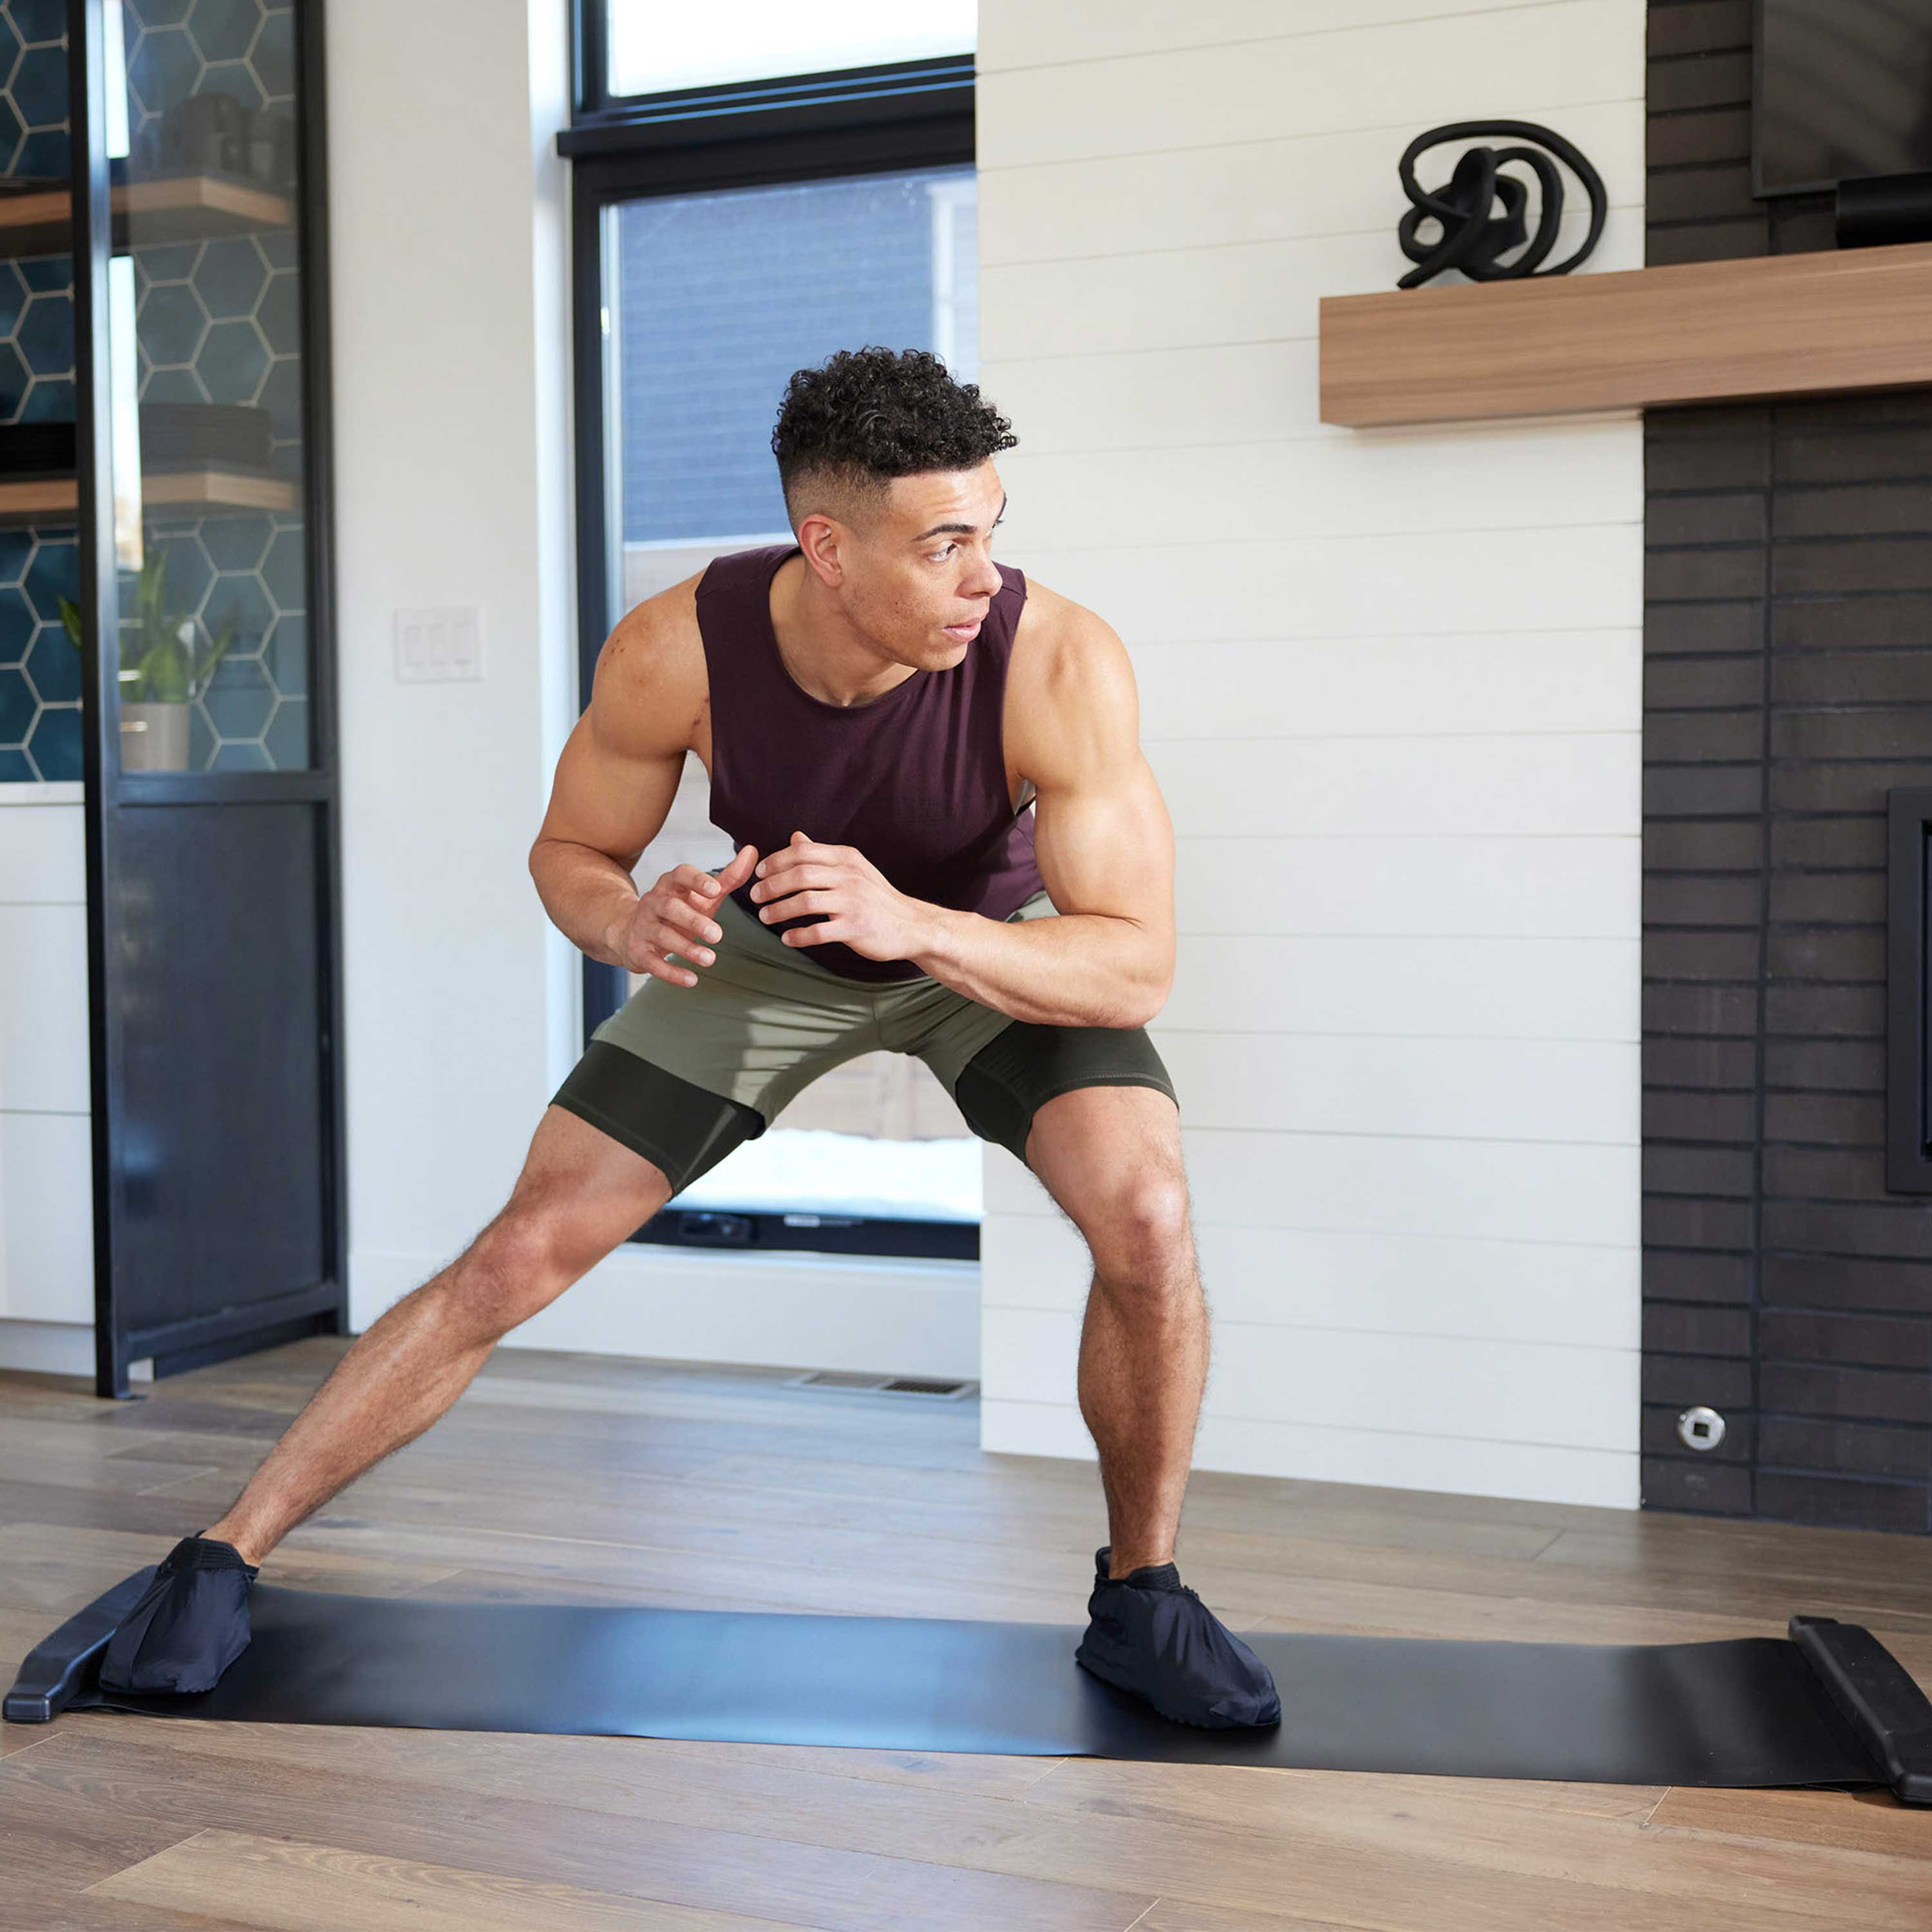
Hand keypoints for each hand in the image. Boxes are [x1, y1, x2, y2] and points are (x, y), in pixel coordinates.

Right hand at [609, 843, 759, 986]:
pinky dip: (671, 972)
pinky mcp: (639, 951)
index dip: (696, 880)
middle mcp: (654, 902)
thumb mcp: (703, 895)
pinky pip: (653, 962)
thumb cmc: (679, 911)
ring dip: (686, 948)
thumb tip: (753, 851)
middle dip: (693, 920)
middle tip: (718, 935)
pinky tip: (692, 980)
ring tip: (710, 959)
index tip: (715, 890)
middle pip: (670, 907)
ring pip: (662, 935)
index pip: (680, 874)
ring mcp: (644, 927)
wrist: (632, 933)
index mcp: (670, 885)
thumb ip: (729, 877)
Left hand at [749, 831, 933, 961]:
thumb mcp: (853, 869)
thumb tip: (795, 837)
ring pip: (805, 902)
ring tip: (765, 917)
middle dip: (771, 886)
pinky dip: (798, 936)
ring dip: (779, 910)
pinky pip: (819, 931)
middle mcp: (850, 876)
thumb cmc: (876, 897)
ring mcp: (854, 902)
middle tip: (755, 897)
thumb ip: (822, 854)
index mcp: (846, 858)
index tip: (759, 873)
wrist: (911, 925)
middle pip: (800, 875)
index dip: (776, 861)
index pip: (803, 852)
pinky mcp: (856, 928)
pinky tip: (787, 939)